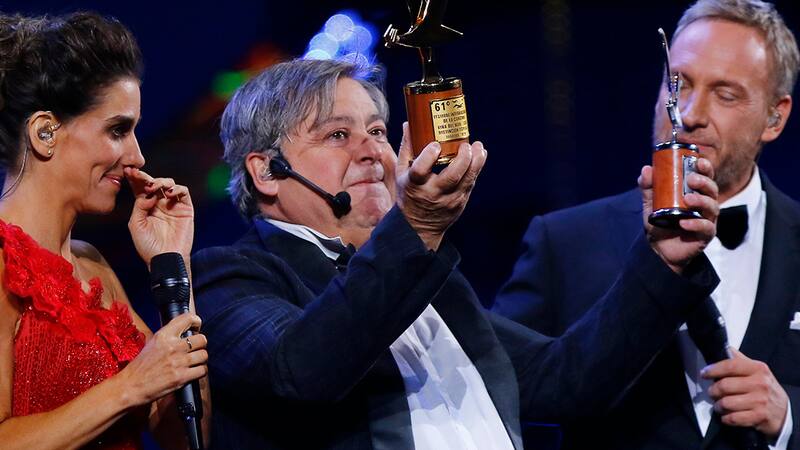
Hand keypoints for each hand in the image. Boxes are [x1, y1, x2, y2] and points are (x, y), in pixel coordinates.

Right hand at [117, 313, 207, 406]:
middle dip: (201, 344)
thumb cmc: (139, 367)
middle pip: (202, 339)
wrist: (130, 387)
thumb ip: (167, 337)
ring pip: (204, 355)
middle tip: (195, 349)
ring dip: (201, 359)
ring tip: (193, 362)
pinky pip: (202, 370)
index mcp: (163, 335)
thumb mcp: (151, 344)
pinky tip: (193, 372)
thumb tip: (183, 332)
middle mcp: (173, 346)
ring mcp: (178, 362)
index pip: (188, 318)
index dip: (196, 322)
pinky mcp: (182, 377)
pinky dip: (200, 371)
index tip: (196, 328)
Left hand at [125, 167, 193, 267]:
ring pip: (169, 184)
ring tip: (153, 187)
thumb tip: (148, 194)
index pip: (140, 188)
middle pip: (154, 183)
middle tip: (138, 174)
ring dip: (160, 181)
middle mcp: (159, 203)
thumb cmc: (148, 246)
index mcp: (145, 206)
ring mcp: (173, 205)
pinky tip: (168, 193)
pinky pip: (183, 192)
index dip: (135, 178)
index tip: (127, 170)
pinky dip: (177, 189)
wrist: (164, 258)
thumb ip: (139, 206)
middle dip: (145, 177)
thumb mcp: (136, 225)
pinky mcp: (186, 209)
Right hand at [395, 122, 486, 249]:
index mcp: (414, 185)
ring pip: (466, 181)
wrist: (418, 227)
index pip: (420, 171)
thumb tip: (409, 124)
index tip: (435, 144)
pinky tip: (479, 155)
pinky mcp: (460, 203)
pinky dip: (476, 169)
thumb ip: (406, 148)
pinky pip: (470, 184)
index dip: (428, 156)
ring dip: (476, 162)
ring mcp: (448, 200)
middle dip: (462, 159)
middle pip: (451, 177)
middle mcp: (432, 194)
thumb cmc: (409, 194)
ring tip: (478, 147)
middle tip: (465, 145)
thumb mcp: (402, 174)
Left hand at [639, 158, 718, 272]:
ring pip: (713, 207)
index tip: (699, 160)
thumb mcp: (650, 203)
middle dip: (704, 182)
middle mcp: (705, 205)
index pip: (705, 177)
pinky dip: (696, 224)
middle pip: (712, 189)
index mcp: (695, 193)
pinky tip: (684, 222)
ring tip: (688, 199)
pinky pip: (706, 228)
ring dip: (702, 201)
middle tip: (691, 179)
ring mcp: (707, 220)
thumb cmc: (660, 222)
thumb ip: (648, 187)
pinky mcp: (705, 236)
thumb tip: (646, 169)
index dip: (705, 168)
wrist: (658, 249)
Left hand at [703, 348, 788, 437]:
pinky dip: (725, 418)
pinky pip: (733, 418)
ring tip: (719, 405)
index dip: (713, 370)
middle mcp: (759, 383)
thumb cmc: (765, 389)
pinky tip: (726, 415)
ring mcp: (759, 401)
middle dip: (713, 391)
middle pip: (724, 385)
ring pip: (726, 403)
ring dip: (718, 406)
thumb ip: (740, 360)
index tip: (704, 374)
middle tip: (712, 393)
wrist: (783, 411)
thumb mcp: (757, 371)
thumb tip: (725, 349)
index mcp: (757, 369)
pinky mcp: (758, 416)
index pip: (730, 366)